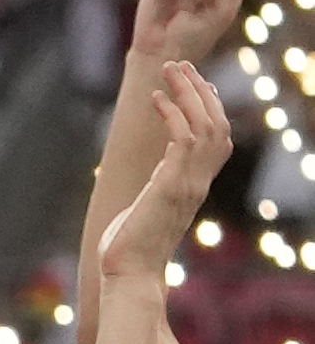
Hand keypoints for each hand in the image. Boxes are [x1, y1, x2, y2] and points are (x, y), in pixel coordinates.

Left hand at [96, 59, 231, 288]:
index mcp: (193, 187)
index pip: (216, 140)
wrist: (128, 277)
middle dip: (200, 92)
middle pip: (216, 125)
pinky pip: (182, 139)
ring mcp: (188, 184)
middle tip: (181, 66)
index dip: (209, 109)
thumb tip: (147, 185)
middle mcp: (198, 182)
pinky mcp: (172, 186)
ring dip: (189, 93)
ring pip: (205, 125)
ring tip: (171, 70)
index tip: (194, 86)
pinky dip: (171, 113)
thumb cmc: (128, 252)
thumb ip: (153, 193)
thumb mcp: (145, 212)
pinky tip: (154, 98)